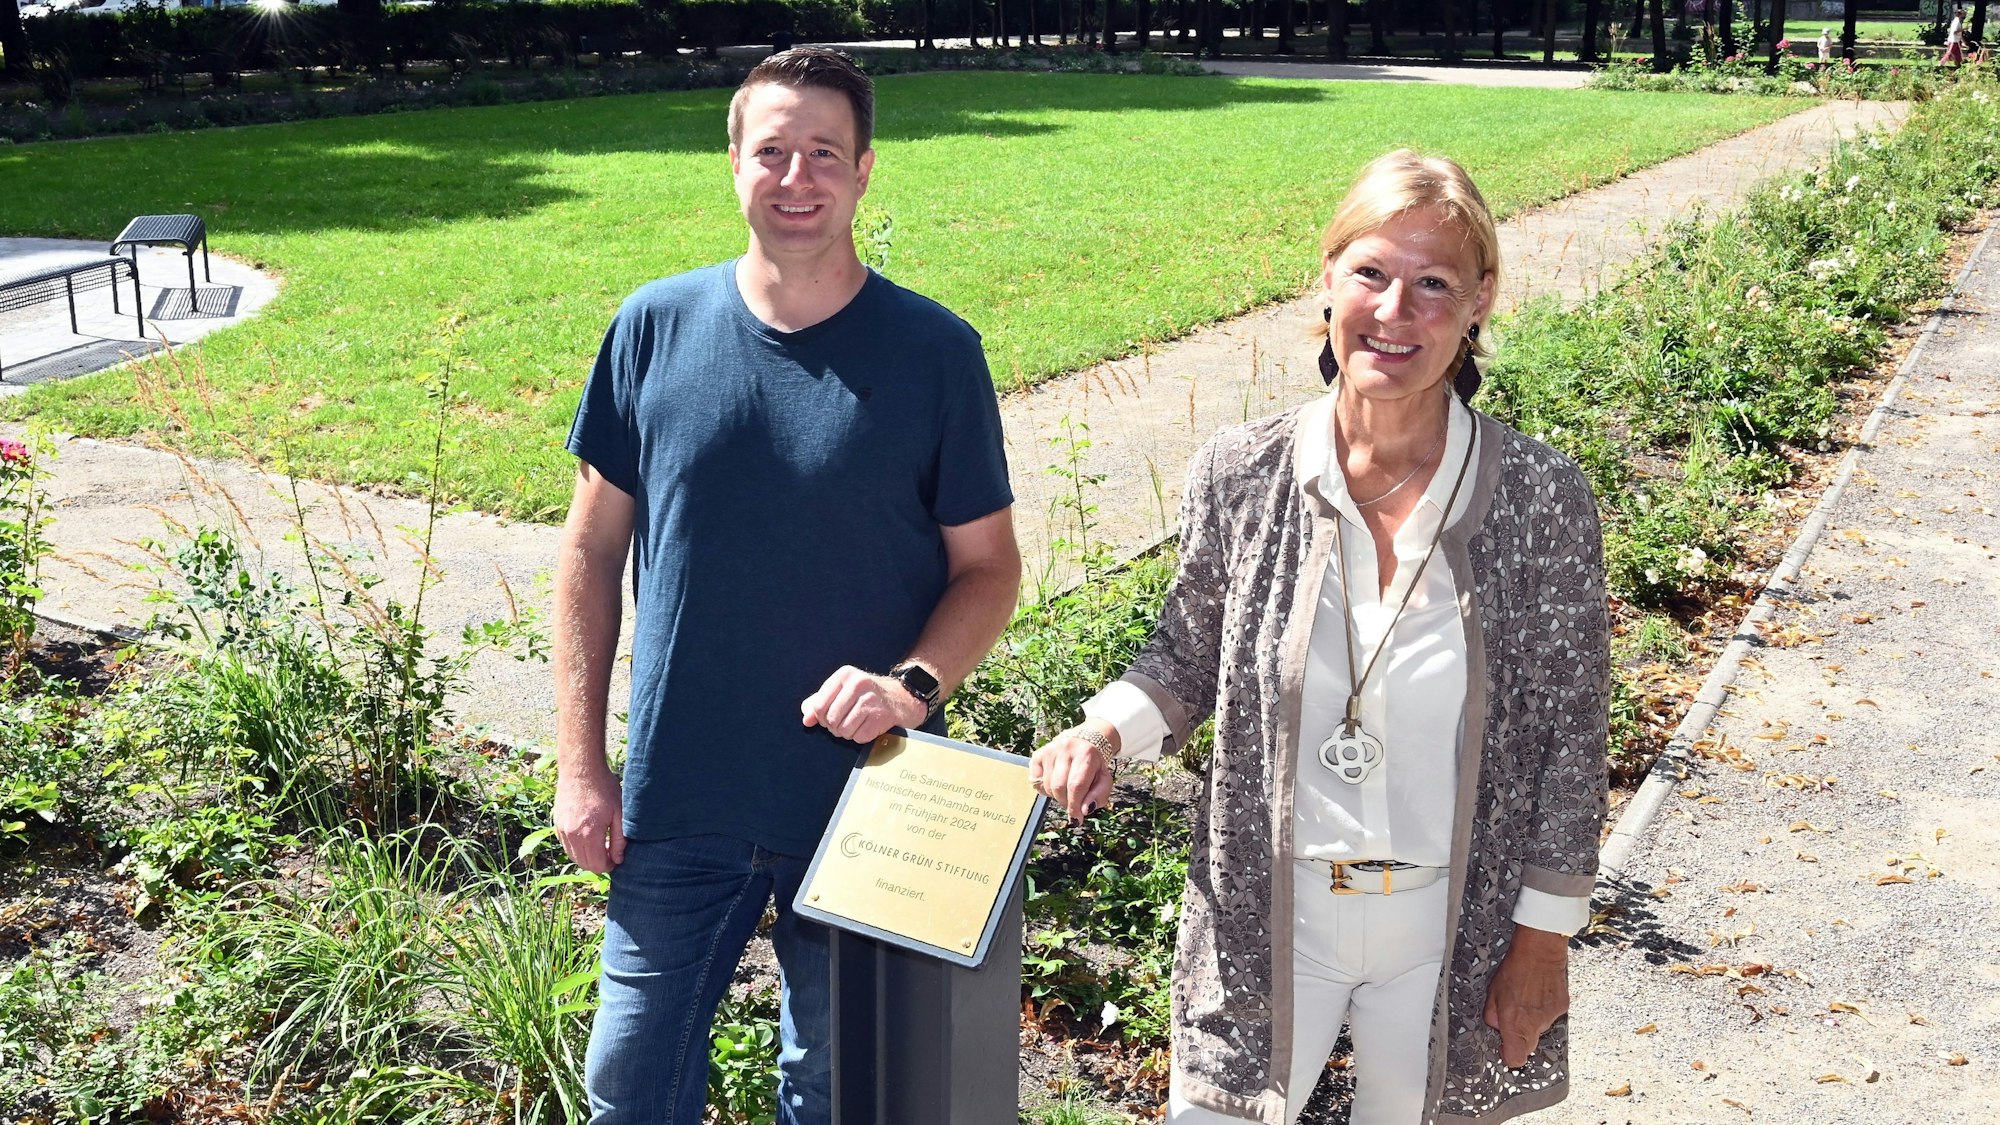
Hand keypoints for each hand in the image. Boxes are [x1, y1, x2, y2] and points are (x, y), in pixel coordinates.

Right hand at [554, 764, 625, 873]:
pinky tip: (588, 837)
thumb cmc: (604, 788)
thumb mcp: (619, 813)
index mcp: (589, 834)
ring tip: (600, 846)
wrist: (581, 769)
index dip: (608, 866)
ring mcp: (562, 830)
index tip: (616, 859)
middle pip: (584, 864)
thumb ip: (619, 839)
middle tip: (610, 854)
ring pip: (573, 856)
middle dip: (598, 863)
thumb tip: (618, 859)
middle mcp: (572, 835)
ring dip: (586, 857)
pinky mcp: (557, 824)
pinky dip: (576, 848)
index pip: (597, 865)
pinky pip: (566, 845)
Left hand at [802, 665, 926, 743]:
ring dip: (849, 733)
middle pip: (830, 720)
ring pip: (843, 730)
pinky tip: (869, 727)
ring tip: (858, 723)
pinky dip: (862, 737)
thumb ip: (819, 703)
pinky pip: (859, 737)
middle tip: (846, 722)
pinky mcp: (881, 716)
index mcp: (845, 675)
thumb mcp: (842, 692)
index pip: (818, 706)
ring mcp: (871, 700)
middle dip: (835, 727)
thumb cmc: (867, 696)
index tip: (830, 716)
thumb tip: (807, 720)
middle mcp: (858, 683)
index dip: (821, 717)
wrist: (903, 698)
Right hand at [1028, 721, 1116, 822]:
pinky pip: (1035, 781)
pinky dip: (1044, 789)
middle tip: (1072, 804)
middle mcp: (1066, 749)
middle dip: (1065, 802)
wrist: (1082, 743)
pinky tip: (1054, 783)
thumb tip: (1084, 811)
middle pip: (1058, 787)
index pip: (1076, 785)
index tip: (1077, 819)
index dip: (1075, 806)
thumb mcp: (1104, 780)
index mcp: (1086, 754)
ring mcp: (1050, 750)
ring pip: (1047, 786)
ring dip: (1056, 796)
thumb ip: (1098, 796)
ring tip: (1065, 791)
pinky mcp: (1038, 754)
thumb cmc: (1093, 767)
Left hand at [1482, 924, 1569, 1067]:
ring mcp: (1551, 1016)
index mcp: (1515, 1023)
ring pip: (1540, 1029)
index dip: (1509, 1055)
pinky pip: (1551, 1016)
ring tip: (1527, 998)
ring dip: (1532, 1020)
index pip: (1515, 1058)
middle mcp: (1535, 1024)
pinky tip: (1538, 993)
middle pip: (1529, 1046)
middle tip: (1514, 1019)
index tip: (1504, 1048)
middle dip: (1520, 1037)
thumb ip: (1493, 1016)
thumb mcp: (1492, 992)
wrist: (1540, 951)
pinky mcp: (1563, 1008)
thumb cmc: (1515, 968)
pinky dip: (1544, 1009)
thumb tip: (1496, 1027)